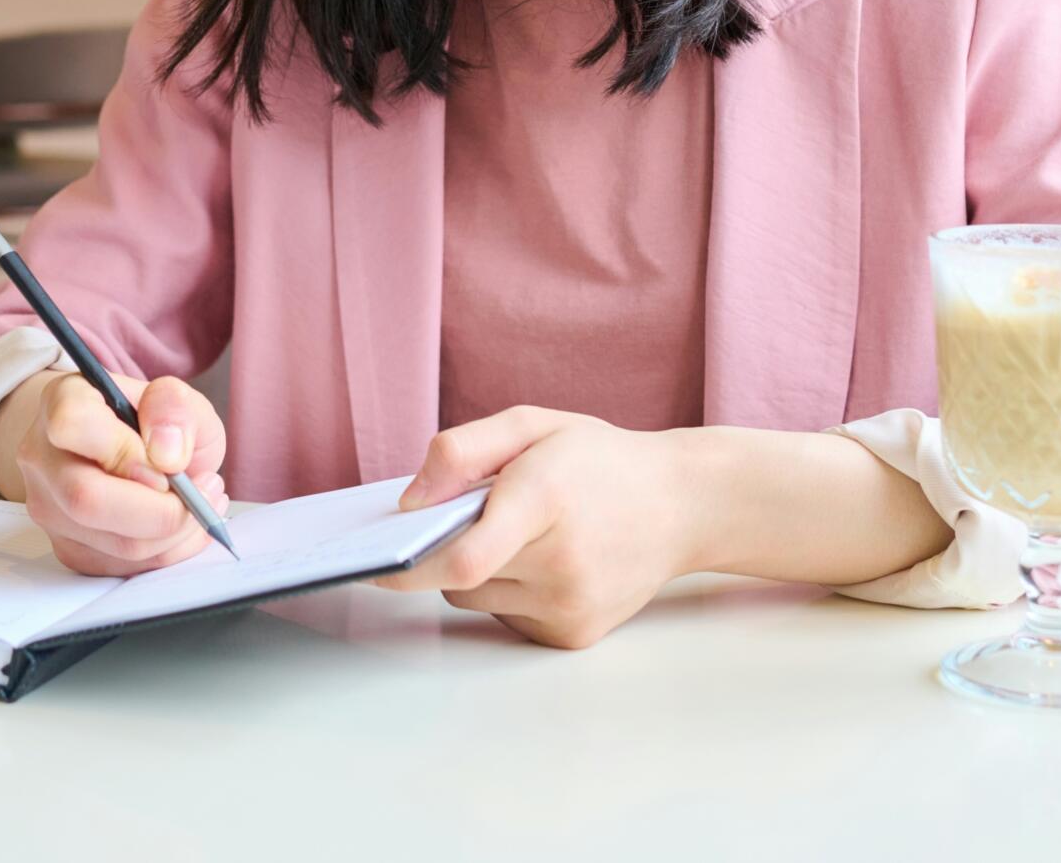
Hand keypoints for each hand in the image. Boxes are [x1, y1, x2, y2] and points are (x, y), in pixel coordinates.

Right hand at [12, 371, 230, 576]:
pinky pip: (125, 568)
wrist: (129, 449)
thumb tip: (167, 455)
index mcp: (62, 400)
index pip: (71, 425)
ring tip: (201, 501)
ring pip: (114, 544)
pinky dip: (170, 551)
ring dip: (176, 531)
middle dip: (161, 508)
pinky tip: (183, 523)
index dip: (125, 450)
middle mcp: (43, 456)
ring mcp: (50, 508)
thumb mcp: (176, 398)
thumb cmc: (149, 422)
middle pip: (85, 499)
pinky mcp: (69, 549)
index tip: (165, 460)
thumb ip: (174, 408)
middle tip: (199, 491)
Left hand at [374, 407, 696, 649]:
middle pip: (457, 578)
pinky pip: (504, 618)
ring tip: (514, 535)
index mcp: (546, 500)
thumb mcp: (532, 425)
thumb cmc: (600, 460)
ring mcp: (570, 606)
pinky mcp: (573, 636)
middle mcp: (561, 563)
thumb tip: (408, 501)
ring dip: (473, 572)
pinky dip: (504, 592)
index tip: (376, 561)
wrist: (683, 507)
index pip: (465, 558)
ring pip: (474, 600)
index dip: (409, 566)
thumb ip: (462, 450)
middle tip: (447, 525)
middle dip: (439, 552)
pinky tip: (539, 562)